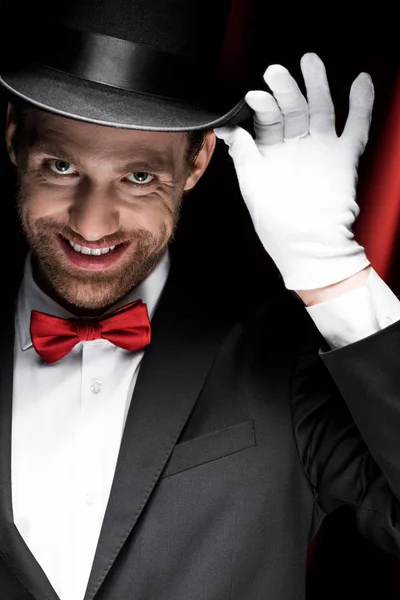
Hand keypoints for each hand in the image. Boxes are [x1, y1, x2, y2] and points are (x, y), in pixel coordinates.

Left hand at [215, 53, 373, 290]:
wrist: (306, 245)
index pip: (267, 118)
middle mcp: (295, 146)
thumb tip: (229, 128)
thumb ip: (244, 153)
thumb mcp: (251, 184)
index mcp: (271, 151)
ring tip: (310, 62)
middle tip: (275, 72)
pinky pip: (355, 127)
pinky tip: (360, 82)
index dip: (261, 105)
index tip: (253, 96)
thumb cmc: (275, 221)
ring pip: (321, 109)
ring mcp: (320, 149)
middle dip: (284, 89)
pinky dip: (360, 105)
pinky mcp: (343, 157)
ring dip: (316, 86)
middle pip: (292, 108)